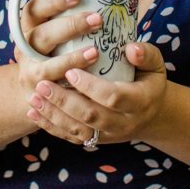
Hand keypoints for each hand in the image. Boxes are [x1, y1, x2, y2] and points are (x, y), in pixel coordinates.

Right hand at [12, 0, 102, 99]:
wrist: (38, 88)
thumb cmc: (57, 50)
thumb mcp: (57, 31)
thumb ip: (75, 17)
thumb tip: (109, 2)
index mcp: (29, 27)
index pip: (33, 9)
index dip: (52, 1)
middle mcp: (24, 49)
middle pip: (41, 35)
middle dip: (69, 27)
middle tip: (97, 19)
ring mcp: (29, 73)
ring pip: (45, 68)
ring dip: (70, 59)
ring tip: (95, 52)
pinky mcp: (37, 96)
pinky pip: (52, 92)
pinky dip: (69, 87)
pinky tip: (88, 82)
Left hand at [25, 42, 167, 145]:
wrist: (151, 113)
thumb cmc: (149, 80)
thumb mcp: (155, 65)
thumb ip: (145, 54)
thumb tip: (131, 48)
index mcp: (139, 101)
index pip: (113, 96)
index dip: (90, 86)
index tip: (70, 71)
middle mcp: (124, 122)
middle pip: (91, 116)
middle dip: (64, 101)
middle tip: (42, 84)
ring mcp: (108, 134)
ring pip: (78, 130)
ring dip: (53, 115)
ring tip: (34, 97)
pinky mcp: (96, 140)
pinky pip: (71, 137)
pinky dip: (50, 126)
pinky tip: (33, 113)